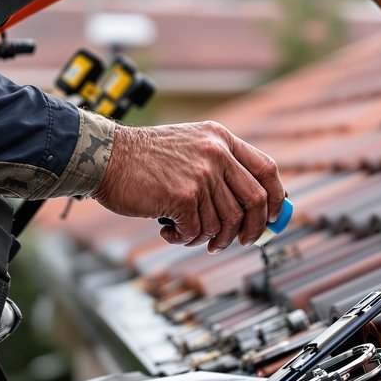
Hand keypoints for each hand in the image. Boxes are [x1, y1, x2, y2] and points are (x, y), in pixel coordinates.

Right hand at [93, 121, 284, 250]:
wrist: (103, 156)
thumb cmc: (144, 158)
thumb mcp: (191, 147)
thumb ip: (220, 168)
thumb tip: (252, 209)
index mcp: (221, 139)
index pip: (267, 170)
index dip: (277, 197)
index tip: (275, 216)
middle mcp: (216, 154)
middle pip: (255, 201)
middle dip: (252, 229)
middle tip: (241, 241)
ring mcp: (201, 175)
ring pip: (225, 222)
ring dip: (210, 238)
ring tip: (190, 235)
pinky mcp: (182, 196)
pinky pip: (198, 231)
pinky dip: (184, 239)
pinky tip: (170, 233)